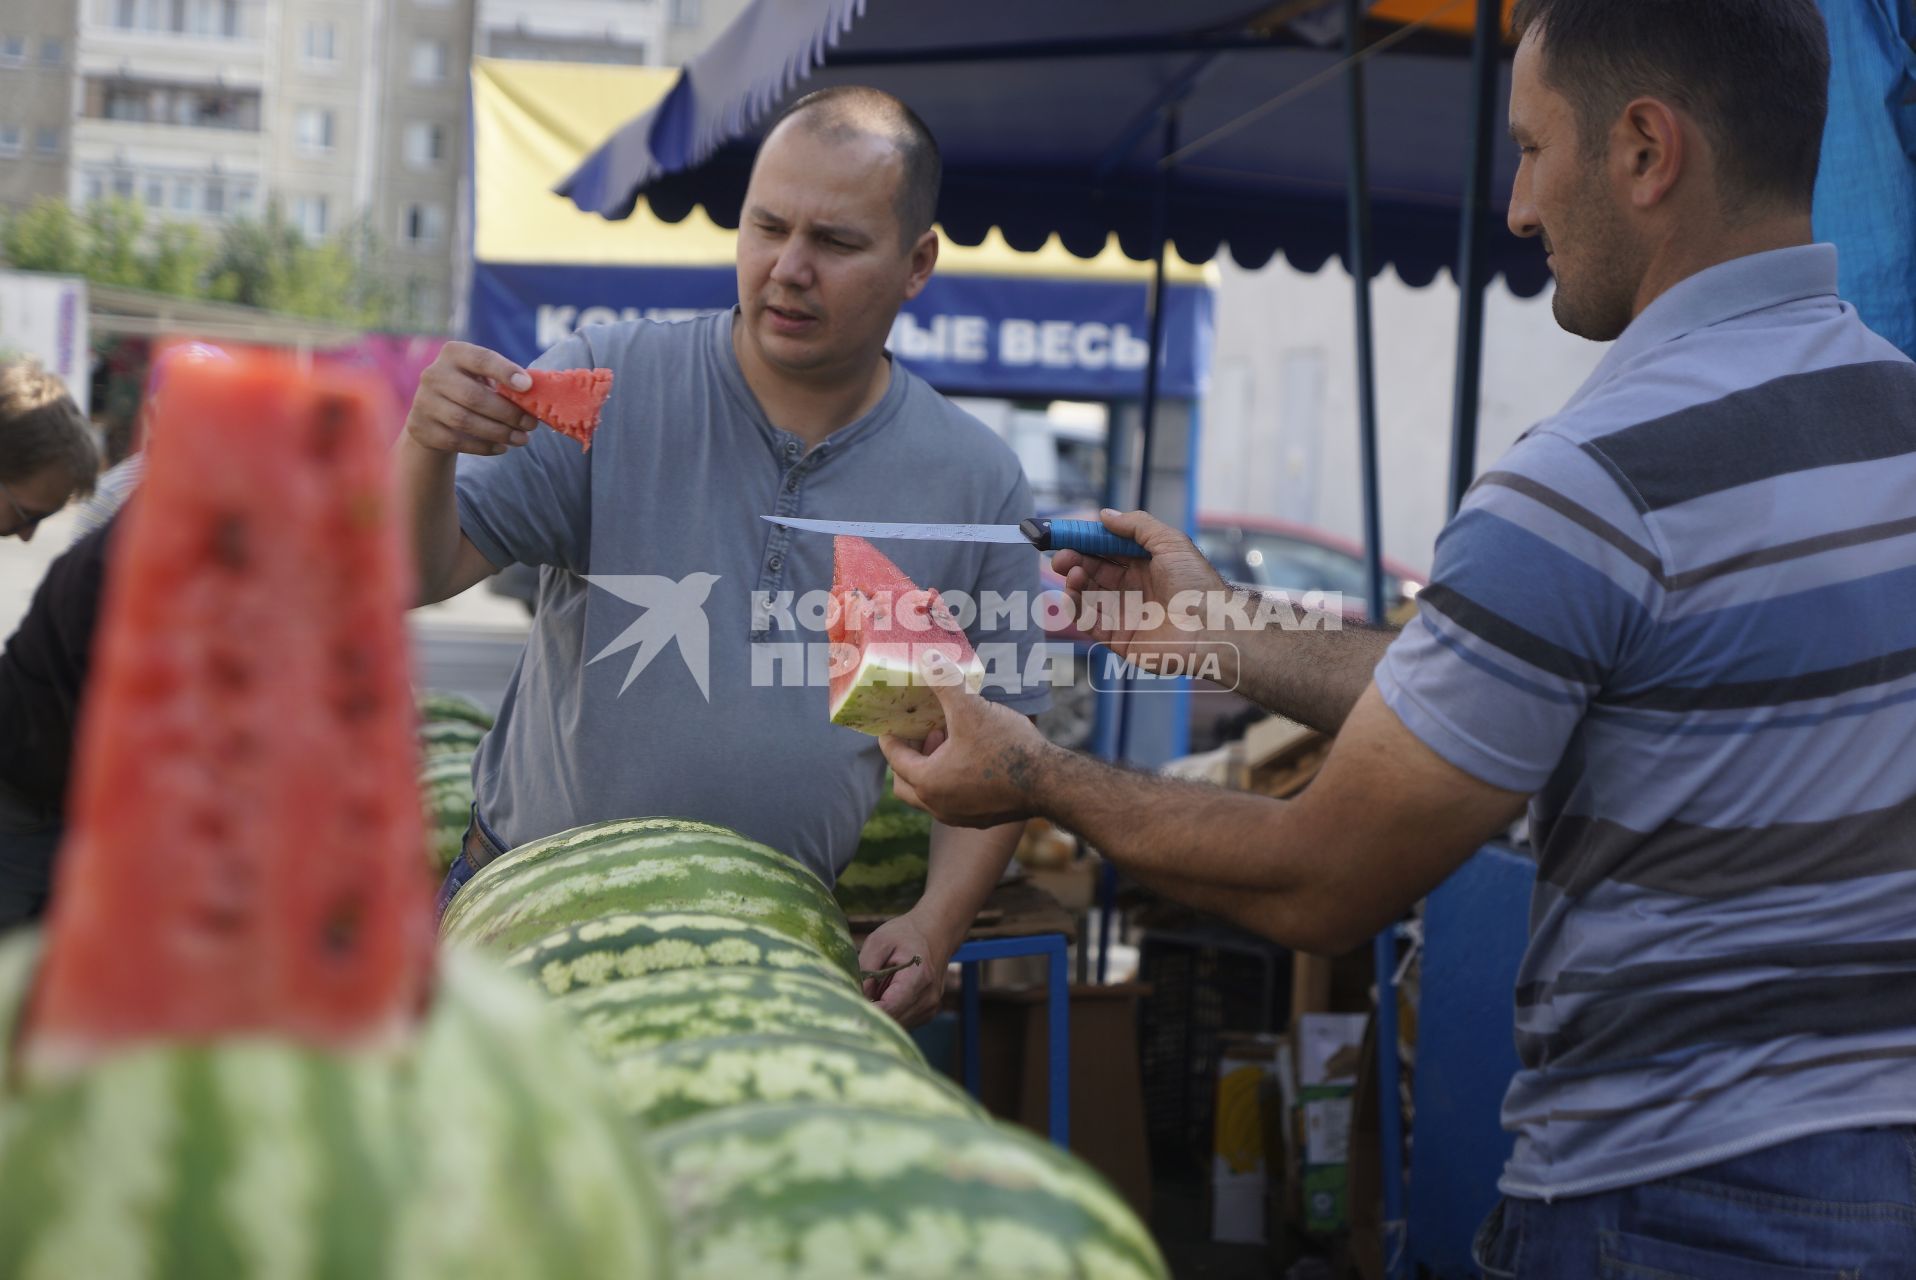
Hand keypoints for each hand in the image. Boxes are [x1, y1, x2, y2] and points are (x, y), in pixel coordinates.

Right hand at [405, 341, 537, 456]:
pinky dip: (484, 447)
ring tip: (522, 439)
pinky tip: (502, 447)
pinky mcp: (421, 428)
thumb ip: (504, 382)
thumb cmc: (470, 390)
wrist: (432, 416)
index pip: (481, 359)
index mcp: (453, 354)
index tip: (527, 386)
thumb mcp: (483, 378)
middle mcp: (434, 374)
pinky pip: (457, 441)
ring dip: (499, 432)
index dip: (504, 371)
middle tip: (531, 424)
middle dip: (508, 413)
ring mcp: (423, 402)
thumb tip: (535, 393)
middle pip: (474, 396)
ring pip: (465, 421)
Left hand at [859, 912, 950, 1027]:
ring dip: (879, 1015)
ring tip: (871, 993)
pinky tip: (884, 996)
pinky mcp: (926, 1014)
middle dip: (869, 1015)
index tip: (847, 1004)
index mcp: (917, 979)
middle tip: (852, 1000)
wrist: (936, 932)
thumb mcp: (879, 941)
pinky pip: (901, 1022)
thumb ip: (866, 967)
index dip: (865, 1011)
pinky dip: (889, 1014)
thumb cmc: (905, 934)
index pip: (888, 1010)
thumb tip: (854, 996)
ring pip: (895, 1026)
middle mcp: (927, 999)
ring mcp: (929, 1009)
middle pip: (891, 1022)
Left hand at [880, 653, 1050, 828]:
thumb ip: (945, 683)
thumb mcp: (971, 709)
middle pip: (906, 783)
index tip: (890, 724)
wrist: (1049, 782)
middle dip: (910, 756)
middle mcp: (938, 806)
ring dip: (933, 767)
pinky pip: (953, 801)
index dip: (890, 736)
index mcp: (928, 782)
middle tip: (924, 733)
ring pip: (930, 794)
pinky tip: (972, 757)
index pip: (895, 758)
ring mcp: (959, 816)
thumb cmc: (1006, 747)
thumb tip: (928, 658)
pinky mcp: (980, 819)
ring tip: (950, 739)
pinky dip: (952, 781)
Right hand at [1051, 508, 1229, 671]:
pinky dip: (1075, 609)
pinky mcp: (1118, 639)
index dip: (1087, 543)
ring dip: (1074, 583)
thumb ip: (1137, 525)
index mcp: (1146, 566)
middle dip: (1074, 562)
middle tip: (1060, 557)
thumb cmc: (1196, 584)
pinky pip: (1089, 623)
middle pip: (1094, 572)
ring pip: (1088, 596)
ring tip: (1071, 573)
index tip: (1067, 535)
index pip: (1108, 551)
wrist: (1210, 629)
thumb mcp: (1170, 542)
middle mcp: (1134, 589)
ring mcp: (1125, 614)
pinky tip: (1072, 594)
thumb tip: (1104, 514)